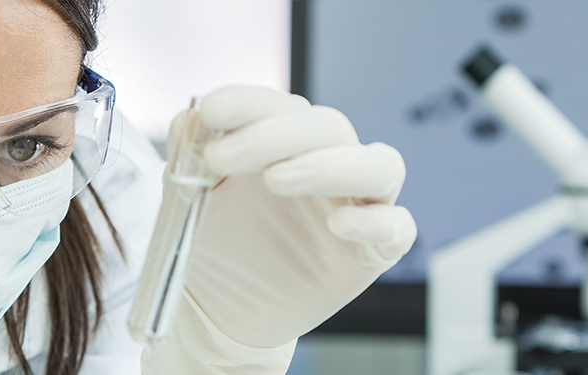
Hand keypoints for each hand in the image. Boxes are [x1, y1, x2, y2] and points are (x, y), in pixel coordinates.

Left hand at [180, 86, 416, 347]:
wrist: (219, 311)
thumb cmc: (214, 244)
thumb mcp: (189, 195)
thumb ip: (190, 153)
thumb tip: (192, 114)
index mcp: (288, 143)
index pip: (284, 106)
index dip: (250, 102)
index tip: (212, 110)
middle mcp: (329, 166)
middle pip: (330, 127)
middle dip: (274, 135)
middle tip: (220, 158)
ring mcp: (357, 207)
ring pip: (379, 166)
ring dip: (330, 164)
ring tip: (275, 180)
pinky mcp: (373, 253)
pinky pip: (398, 228)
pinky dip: (375, 221)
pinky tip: (337, 225)